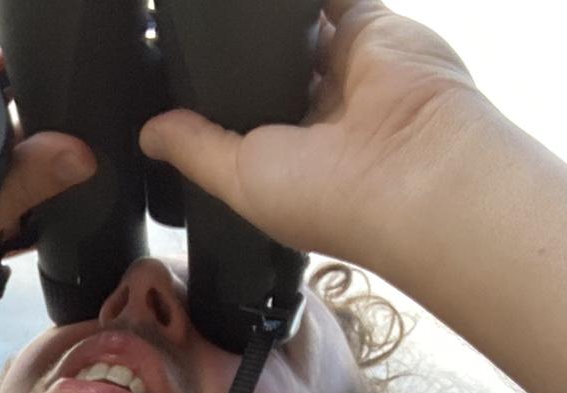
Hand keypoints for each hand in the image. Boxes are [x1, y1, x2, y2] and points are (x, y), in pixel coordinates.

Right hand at [0, 6, 93, 317]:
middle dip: (53, 101)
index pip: (43, 177)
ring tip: (63, 39)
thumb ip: (15, 192)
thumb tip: (80, 156)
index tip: (111, 127)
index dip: (72, 153)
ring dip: (22, 63)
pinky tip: (9, 13)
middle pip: (23, 123)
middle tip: (95, 75)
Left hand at [138, 0, 498, 271]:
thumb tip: (150, 135)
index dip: (212, 95)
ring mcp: (346, 62)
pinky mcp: (370, 22)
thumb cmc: (332, 199)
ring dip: (264, 18)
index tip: (172, 78)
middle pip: (267, 63)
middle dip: (235, 51)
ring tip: (220, 13)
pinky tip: (256, 2)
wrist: (416, 169)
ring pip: (295, 24)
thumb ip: (196, 149)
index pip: (244, 113)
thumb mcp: (239, 180)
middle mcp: (319, 109)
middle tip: (186, 27)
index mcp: (291, 155)